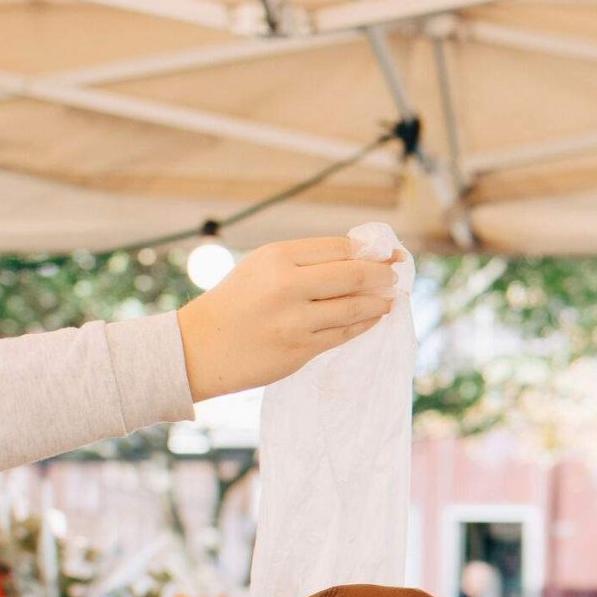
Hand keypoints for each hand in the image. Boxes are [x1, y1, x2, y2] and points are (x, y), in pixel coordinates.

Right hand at [175, 236, 402, 401]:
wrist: (199, 347)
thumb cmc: (236, 303)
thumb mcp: (262, 268)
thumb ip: (305, 262)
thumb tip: (358, 258)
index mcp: (278, 256)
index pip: (340, 248)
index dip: (371, 251)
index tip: (389, 253)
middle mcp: (288, 285)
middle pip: (354, 274)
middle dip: (383, 274)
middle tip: (397, 275)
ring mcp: (295, 319)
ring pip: (354, 306)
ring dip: (379, 302)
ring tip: (390, 298)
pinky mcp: (300, 348)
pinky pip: (343, 333)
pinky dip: (364, 324)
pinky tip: (373, 318)